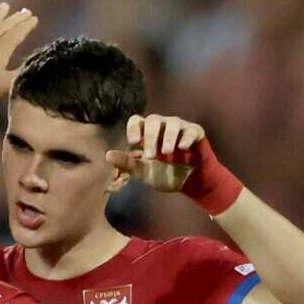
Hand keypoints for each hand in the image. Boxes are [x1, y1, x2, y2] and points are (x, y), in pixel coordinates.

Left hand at [0, 3, 37, 111]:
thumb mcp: (6, 85)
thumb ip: (21, 74)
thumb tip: (34, 64)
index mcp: (1, 49)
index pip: (17, 33)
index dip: (26, 25)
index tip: (34, 18)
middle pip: (4, 25)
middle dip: (16, 18)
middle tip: (25, 11)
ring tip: (4, 6)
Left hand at [107, 114, 243, 213]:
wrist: (189, 183)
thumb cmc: (164, 174)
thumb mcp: (143, 172)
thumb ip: (127, 164)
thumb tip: (108, 155)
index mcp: (146, 133)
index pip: (136, 121)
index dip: (133, 128)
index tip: (134, 142)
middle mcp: (162, 126)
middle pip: (153, 120)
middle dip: (151, 137)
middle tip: (151, 156)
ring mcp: (179, 128)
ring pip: (172, 122)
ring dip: (168, 137)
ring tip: (167, 153)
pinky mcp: (195, 133)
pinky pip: (191, 130)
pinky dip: (186, 137)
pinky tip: (182, 148)